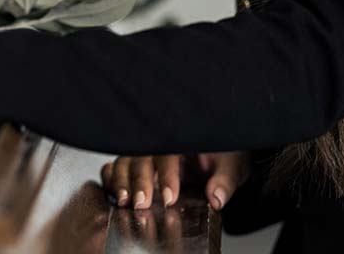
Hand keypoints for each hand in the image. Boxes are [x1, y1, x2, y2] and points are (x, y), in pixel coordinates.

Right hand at [100, 150, 251, 211]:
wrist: (217, 156)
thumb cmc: (222, 155)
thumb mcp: (231, 166)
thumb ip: (224, 181)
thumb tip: (216, 196)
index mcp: (182, 138)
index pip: (169, 153)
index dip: (166, 175)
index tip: (169, 198)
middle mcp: (160, 143)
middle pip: (141, 156)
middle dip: (139, 180)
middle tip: (141, 204)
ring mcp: (146, 153)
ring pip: (125, 160)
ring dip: (122, 180)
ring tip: (125, 201)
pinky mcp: (137, 165)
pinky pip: (116, 165)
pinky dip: (111, 177)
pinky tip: (114, 193)